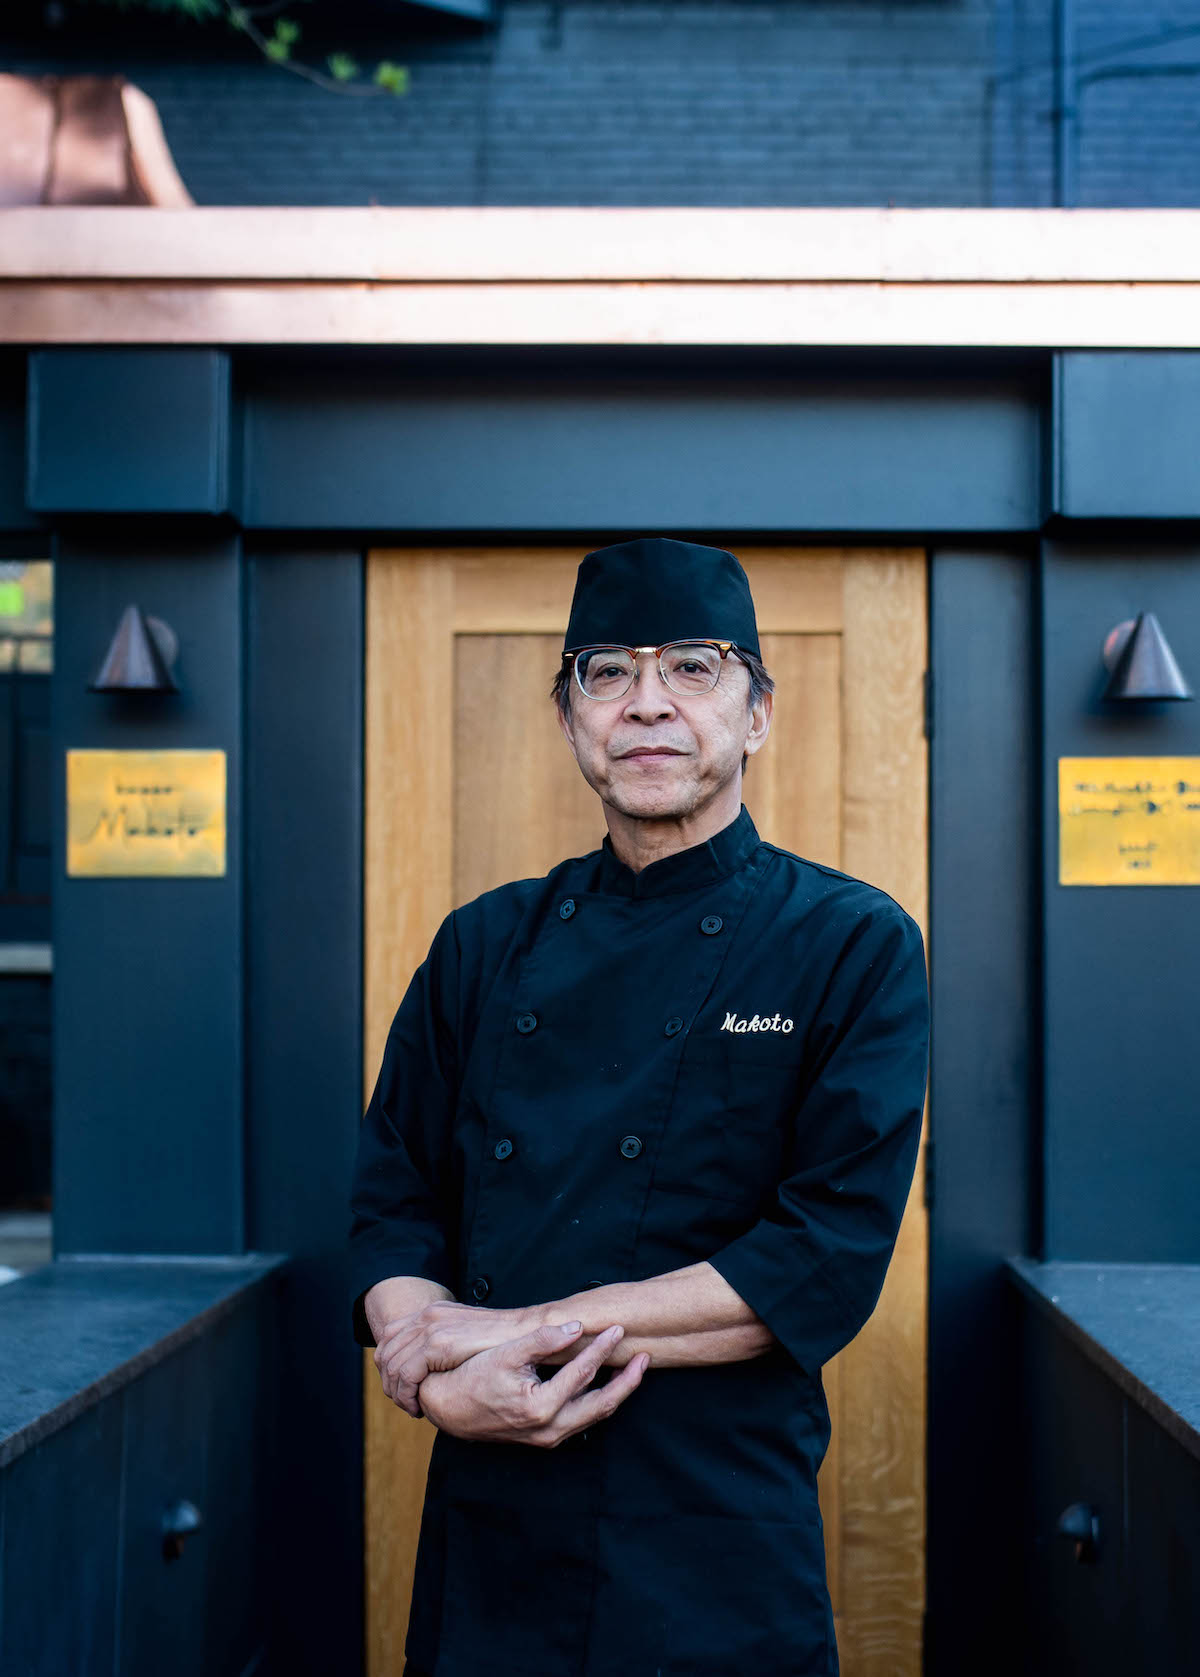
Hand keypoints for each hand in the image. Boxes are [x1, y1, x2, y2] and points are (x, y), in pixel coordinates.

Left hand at [374, 1299, 539, 1416]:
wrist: (526, 1333)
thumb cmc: (502, 1341)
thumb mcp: (466, 1336)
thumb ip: (445, 1343)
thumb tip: (428, 1365)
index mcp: (431, 1312)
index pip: (389, 1336)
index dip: (388, 1365)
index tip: (401, 1387)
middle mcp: (426, 1316)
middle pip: (385, 1351)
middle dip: (388, 1382)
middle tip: (403, 1402)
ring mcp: (431, 1328)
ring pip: (392, 1366)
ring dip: (397, 1392)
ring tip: (411, 1408)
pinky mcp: (438, 1344)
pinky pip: (406, 1374)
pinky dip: (407, 1394)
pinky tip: (417, 1407)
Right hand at [417, 1320, 648, 1447]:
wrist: (449, 1409)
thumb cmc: (473, 1378)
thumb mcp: (506, 1353)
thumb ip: (542, 1340)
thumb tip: (576, 1327)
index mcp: (541, 1408)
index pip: (583, 1373)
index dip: (602, 1347)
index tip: (617, 1329)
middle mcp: (550, 1430)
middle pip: (602, 1404)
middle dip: (627, 1381)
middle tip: (644, 1357)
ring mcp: (549, 1438)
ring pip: (594, 1415)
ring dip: (616, 1391)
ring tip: (633, 1368)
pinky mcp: (545, 1437)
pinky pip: (582, 1419)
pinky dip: (598, 1400)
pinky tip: (605, 1382)